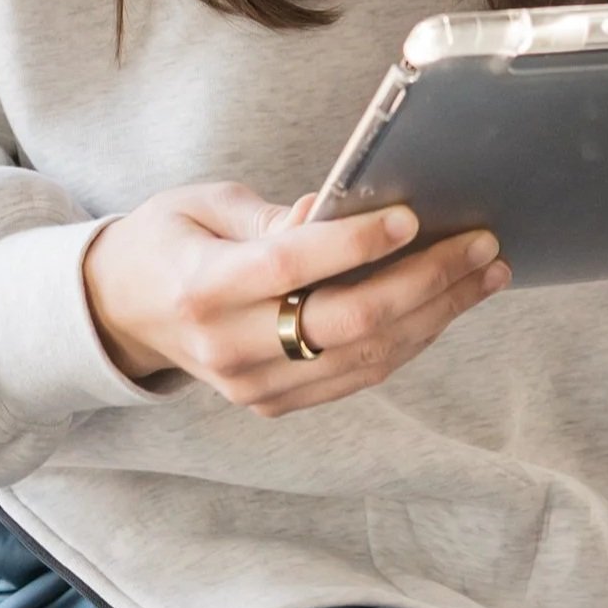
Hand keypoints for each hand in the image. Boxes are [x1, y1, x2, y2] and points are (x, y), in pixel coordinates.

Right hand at [81, 182, 510, 417]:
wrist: (121, 313)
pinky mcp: (274, 402)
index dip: (356, 244)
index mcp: (203, 287)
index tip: (413, 216)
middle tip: (481, 244)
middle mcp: (228, 347)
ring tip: (486, 272)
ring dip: (436, 314)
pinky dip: (410, 340)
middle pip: (346, 322)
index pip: (290, 267)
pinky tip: (446, 304)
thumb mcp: (202, 204)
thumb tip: (337, 212)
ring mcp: (253, 384)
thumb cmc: (167, 242)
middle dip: (426, 282)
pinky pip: (357, 375)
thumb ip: (270, 214)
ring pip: (365, 357)